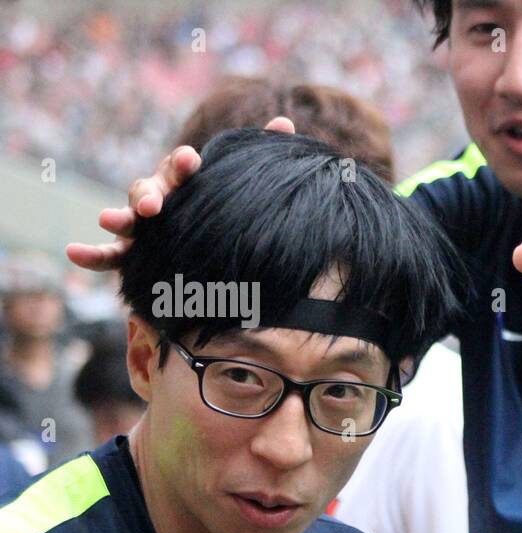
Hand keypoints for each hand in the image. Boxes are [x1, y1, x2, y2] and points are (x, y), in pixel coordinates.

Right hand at [66, 116, 296, 271]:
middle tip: (155, 204)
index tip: (194, 160)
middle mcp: (161, 198)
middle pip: (148, 189)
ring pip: (127, 218)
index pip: (181, 165)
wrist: (223, 243)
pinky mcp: (135, 254)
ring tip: (111, 221)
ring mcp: (145, 225)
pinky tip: (73, 253)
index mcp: (186, 178)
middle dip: (149, 194)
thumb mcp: (247, 180)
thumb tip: (284, 123)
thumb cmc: (229, 204)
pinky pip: (110, 256)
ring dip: (119, 218)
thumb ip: (261, 151)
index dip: (184, 163)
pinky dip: (92, 255)